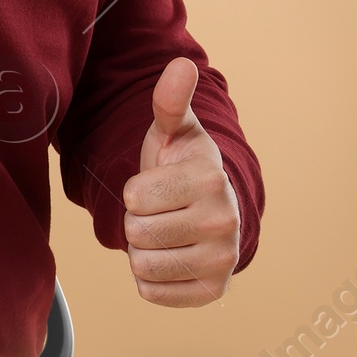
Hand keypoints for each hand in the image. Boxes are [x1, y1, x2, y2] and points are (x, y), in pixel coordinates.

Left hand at [121, 58, 240, 306]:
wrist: (210, 209)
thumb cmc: (181, 165)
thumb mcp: (172, 131)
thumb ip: (170, 101)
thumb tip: (181, 64)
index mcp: (209, 180)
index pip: (133, 197)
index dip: (134, 191)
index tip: (156, 185)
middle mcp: (223, 223)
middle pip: (135, 233)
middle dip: (137, 221)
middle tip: (160, 211)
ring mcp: (222, 262)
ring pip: (141, 265)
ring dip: (143, 250)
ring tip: (165, 232)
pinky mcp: (213, 293)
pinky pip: (151, 293)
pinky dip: (151, 279)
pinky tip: (171, 257)